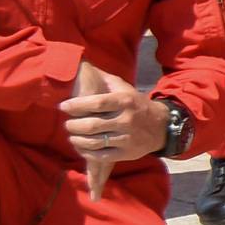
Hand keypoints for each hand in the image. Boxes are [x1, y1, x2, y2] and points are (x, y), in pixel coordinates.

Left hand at [61, 60, 166, 196]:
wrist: (161, 126)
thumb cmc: (137, 104)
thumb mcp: (126, 89)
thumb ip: (106, 81)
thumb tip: (84, 68)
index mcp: (125, 101)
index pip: (97, 103)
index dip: (77, 105)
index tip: (63, 106)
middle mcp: (126, 120)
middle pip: (92, 125)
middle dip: (74, 125)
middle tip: (67, 124)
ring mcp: (126, 138)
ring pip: (94, 142)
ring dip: (77, 140)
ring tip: (72, 135)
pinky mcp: (126, 153)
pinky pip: (100, 156)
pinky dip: (86, 153)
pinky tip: (81, 147)